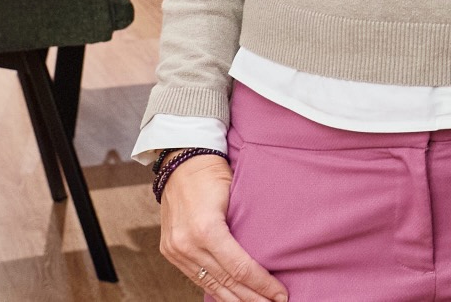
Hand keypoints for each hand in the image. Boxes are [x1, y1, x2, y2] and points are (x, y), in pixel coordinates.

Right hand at [158, 153, 287, 301]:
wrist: (180, 162)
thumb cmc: (213, 174)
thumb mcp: (236, 195)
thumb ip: (245, 226)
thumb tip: (269, 253)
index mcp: (206, 229)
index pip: (240, 268)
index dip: (262, 284)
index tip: (281, 294)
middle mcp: (187, 245)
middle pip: (226, 282)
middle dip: (253, 297)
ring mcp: (176, 251)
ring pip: (210, 285)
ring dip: (235, 299)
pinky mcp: (170, 252)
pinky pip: (196, 278)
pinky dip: (215, 289)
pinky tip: (231, 298)